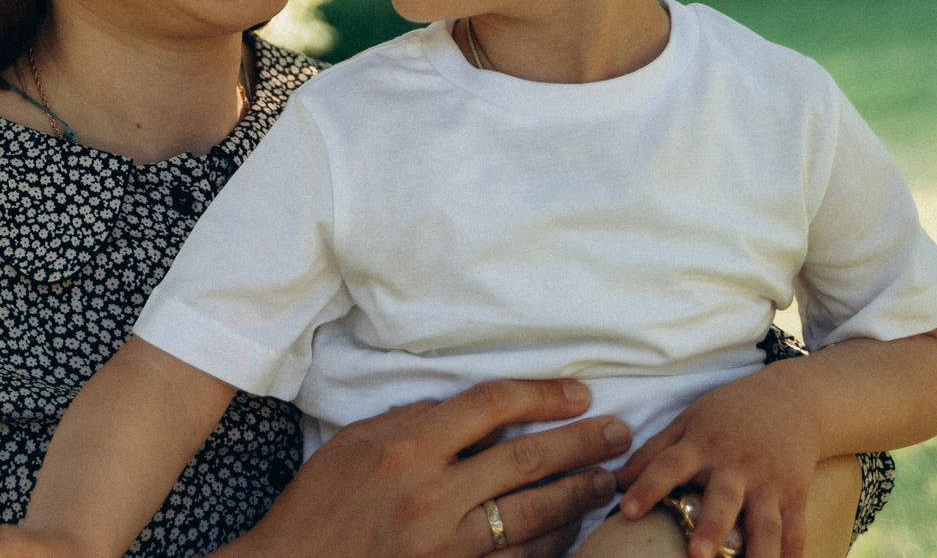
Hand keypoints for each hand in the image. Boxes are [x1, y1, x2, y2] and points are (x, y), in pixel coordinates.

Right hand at [228, 380, 630, 557]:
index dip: (541, 395)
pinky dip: (553, 545)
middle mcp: (433, 493)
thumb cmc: (317, 504)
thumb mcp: (352, 443)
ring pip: (535, 515)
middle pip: (526, 460)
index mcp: (407, 447)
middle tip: (619, 433)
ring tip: (607, 479)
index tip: (578, 393)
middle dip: (582, 444)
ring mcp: (447, 544)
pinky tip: (573, 530)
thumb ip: (409, 421)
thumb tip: (463, 408)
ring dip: (579, 495)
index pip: (490, 406)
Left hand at [615, 370, 824, 557]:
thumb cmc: (729, 413)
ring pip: (766, 524)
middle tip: (697, 554)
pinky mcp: (797, 497)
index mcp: (703, 444)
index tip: (627, 510)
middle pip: (724, 500)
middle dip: (712, 528)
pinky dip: (792, 556)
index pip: (670, 464)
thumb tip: (616, 481)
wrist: (792, 399)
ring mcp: (770, 484)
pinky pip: (796, 532)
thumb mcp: (689, 420)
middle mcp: (737, 466)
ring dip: (759, 553)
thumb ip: (654, 451)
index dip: (648, 486)